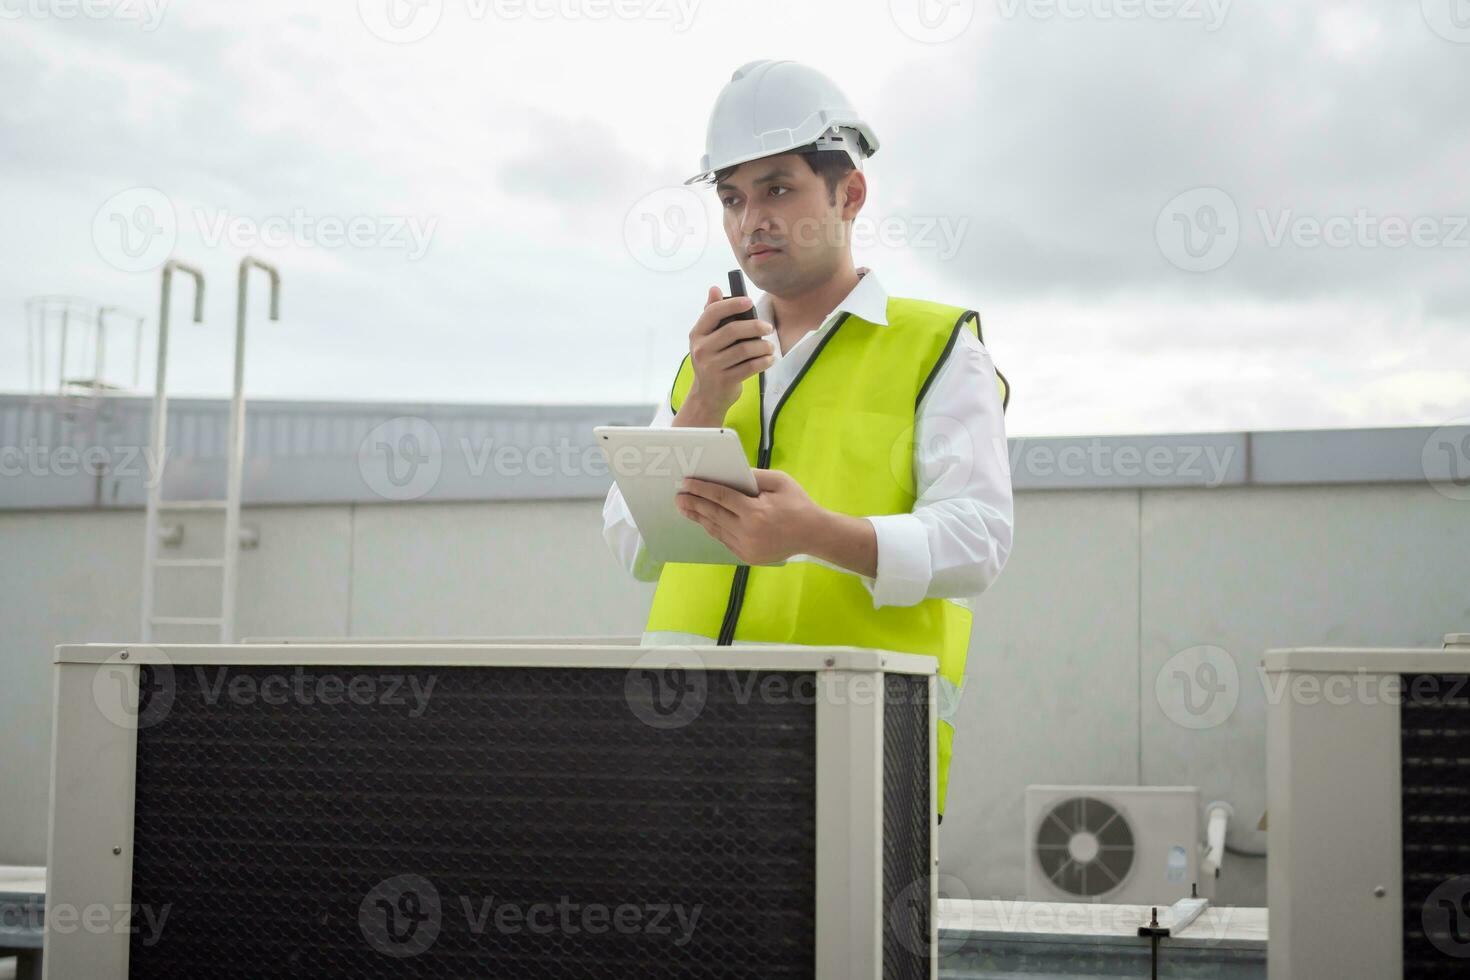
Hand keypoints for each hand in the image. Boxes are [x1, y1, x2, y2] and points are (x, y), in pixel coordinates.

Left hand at [675, 468, 823, 564]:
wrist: (814, 534)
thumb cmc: (798, 504)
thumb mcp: (779, 482)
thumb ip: (753, 476)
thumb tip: (729, 472)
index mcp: (755, 512)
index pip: (720, 497)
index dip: (701, 489)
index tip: (686, 483)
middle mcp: (747, 532)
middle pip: (713, 514)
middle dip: (693, 504)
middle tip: (678, 496)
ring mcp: (746, 547)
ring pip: (715, 529)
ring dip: (699, 518)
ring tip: (685, 508)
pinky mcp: (747, 556)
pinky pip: (724, 540)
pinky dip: (713, 529)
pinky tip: (705, 520)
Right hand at [680, 285, 776, 422]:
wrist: (706, 397)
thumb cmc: (712, 361)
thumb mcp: (707, 339)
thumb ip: (712, 314)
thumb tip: (715, 288)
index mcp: (697, 334)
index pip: (713, 312)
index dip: (732, 304)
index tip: (749, 302)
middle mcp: (701, 349)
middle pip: (732, 330)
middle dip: (755, 326)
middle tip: (769, 328)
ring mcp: (712, 366)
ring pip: (744, 349)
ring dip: (763, 346)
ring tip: (770, 347)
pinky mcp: (724, 381)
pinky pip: (750, 367)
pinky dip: (763, 362)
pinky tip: (769, 359)